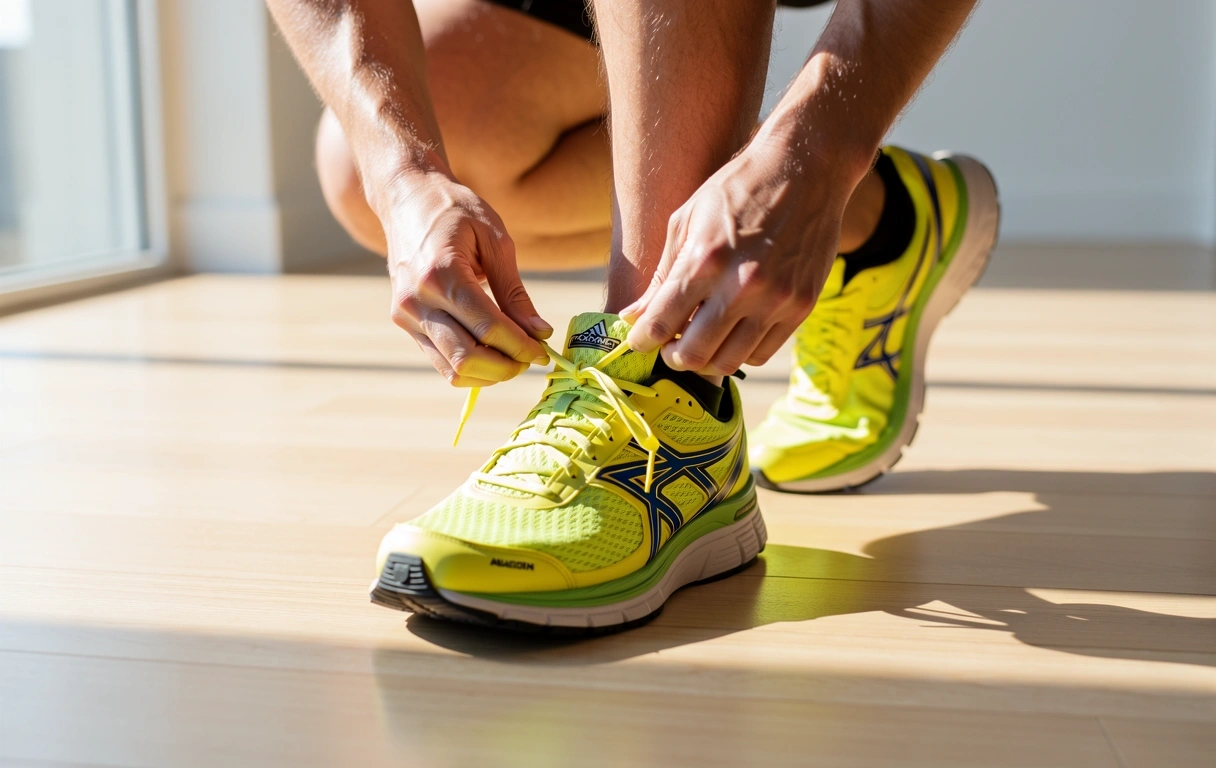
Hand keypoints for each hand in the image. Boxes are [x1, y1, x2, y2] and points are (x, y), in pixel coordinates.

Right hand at [385, 171, 551, 386]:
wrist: (407, 197)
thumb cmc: (456, 211)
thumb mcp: (495, 241)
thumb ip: (515, 292)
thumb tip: (540, 333)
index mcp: (442, 273)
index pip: (489, 327)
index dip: (522, 347)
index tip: (544, 352)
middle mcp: (417, 300)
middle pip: (467, 357)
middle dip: (507, 366)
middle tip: (531, 358)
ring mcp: (405, 315)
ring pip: (452, 369)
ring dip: (489, 373)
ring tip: (513, 357)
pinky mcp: (403, 322)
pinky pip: (439, 360)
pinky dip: (470, 366)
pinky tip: (491, 352)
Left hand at [621, 141, 858, 374]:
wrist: (806, 168)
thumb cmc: (738, 188)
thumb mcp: (687, 220)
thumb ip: (662, 275)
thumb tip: (632, 316)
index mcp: (705, 260)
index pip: (660, 323)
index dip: (642, 340)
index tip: (639, 341)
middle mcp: (741, 286)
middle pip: (693, 354)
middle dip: (672, 356)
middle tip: (669, 346)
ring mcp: (775, 300)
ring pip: (728, 362)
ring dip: (706, 361)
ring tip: (699, 342)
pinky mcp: (801, 306)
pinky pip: (762, 354)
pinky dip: (740, 352)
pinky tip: (731, 333)